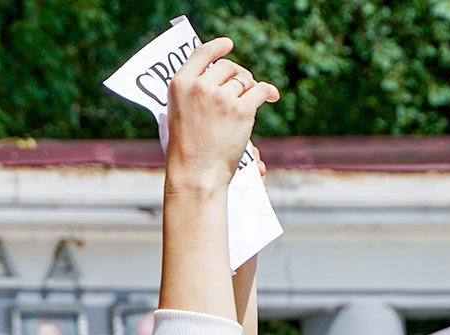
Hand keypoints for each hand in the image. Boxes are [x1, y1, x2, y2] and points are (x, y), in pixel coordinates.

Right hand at [164, 38, 278, 194]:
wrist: (196, 173)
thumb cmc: (185, 150)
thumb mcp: (178, 114)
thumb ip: (192, 94)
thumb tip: (217, 78)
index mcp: (180, 85)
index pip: (201, 54)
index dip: (217, 47)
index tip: (228, 45)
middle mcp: (200, 86)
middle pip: (227, 66)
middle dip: (238, 74)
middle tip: (243, 84)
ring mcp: (221, 97)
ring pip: (244, 80)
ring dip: (250, 88)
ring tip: (250, 99)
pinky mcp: (241, 109)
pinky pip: (260, 90)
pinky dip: (268, 93)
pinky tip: (271, 97)